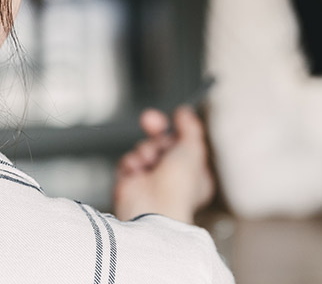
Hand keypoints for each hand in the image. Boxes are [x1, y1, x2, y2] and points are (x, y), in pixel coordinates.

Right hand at [113, 106, 214, 223]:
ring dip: (145, 150)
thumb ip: (189, 127)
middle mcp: (172, 178)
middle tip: (150, 120)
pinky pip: (127, 161)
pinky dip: (131, 163)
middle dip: (155, 131)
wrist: (153, 208)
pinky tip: (137, 172)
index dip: (177, 129)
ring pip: (143, 149)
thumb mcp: (193, 148)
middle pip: (161, 142)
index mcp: (194, 173)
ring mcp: (150, 181)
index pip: (184, 144)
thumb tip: (184, 112)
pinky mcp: (130, 184)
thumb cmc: (179, 186)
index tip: (175, 116)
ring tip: (150, 161)